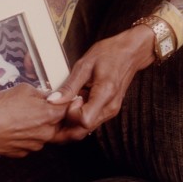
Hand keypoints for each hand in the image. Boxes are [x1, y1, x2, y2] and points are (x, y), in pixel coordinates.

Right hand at [0, 83, 68, 156]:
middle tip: (44, 106)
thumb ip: (41, 93)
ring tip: (24, 116)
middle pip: (59, 124)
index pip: (69, 109)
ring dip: (41, 126)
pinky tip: (16, 127)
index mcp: (49, 116)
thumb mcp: (23, 89)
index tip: (68, 98)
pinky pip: (32, 142)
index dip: (69, 102)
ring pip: (45, 134)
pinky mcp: (23, 153)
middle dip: (55, 115)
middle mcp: (46, 134)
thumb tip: (49, 96)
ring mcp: (35, 146)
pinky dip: (28, 135)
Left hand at [47, 26, 155, 141]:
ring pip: (87, 128)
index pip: (84, 120)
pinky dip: (82, 115)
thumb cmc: (109, 54)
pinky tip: (79, 100)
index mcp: (105, 93)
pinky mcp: (110, 110)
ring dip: (75, 118)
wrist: (129, 53)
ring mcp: (111, 110)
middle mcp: (110, 107)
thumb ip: (69, 86)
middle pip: (84, 129)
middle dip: (70, 120)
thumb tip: (53, 100)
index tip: (69, 98)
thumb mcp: (84, 65)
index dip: (71, 113)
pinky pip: (92, 120)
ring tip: (74, 97)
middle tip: (66, 100)